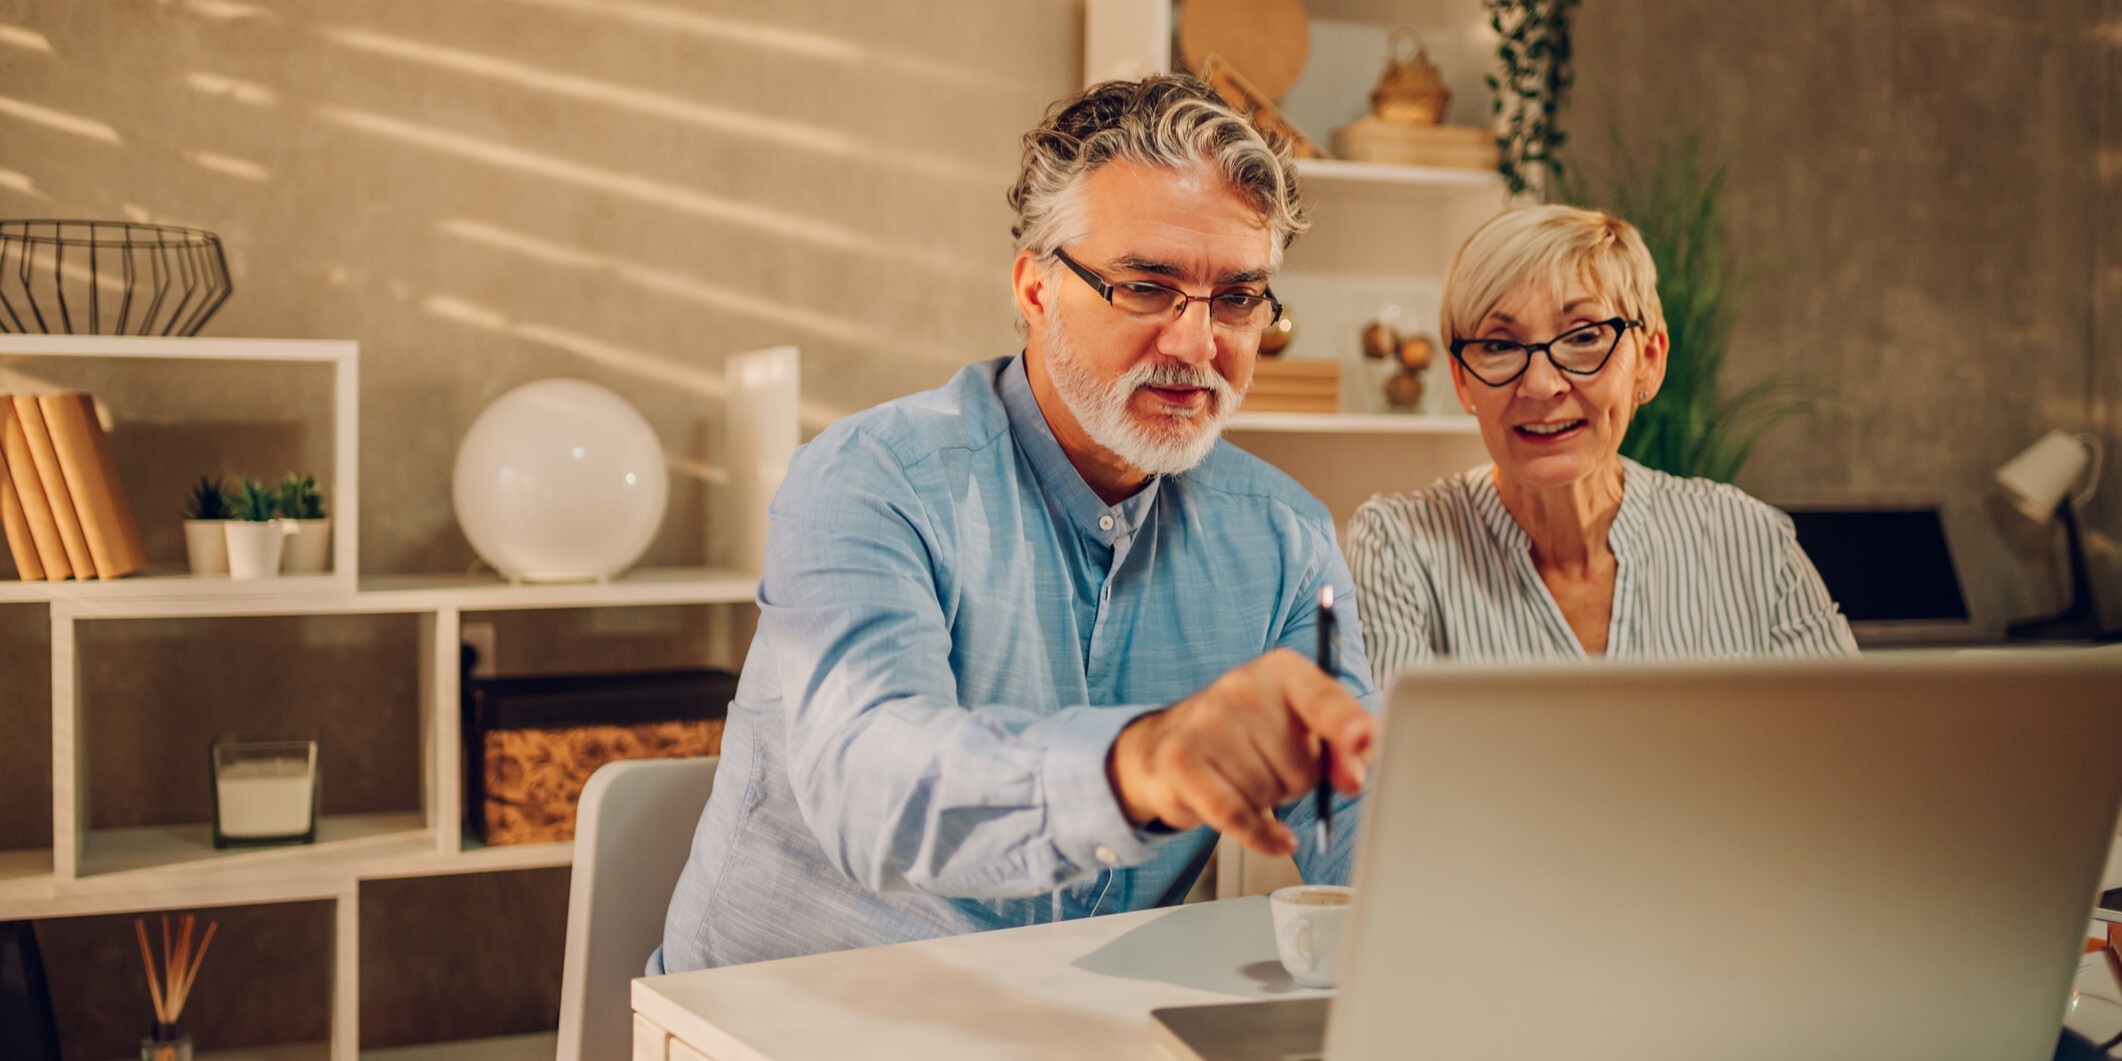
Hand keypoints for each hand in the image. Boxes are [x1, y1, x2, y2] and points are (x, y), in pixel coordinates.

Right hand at [1105, 649, 1374, 857]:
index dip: (1346, 722)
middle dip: (1297, 782)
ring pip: (1268, 793)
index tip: (1364, 738)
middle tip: (1275, 768)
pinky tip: (1273, 837)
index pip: (1322, 699)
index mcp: (1282, 670)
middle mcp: (1241, 686)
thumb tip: (1353, 778)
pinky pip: (1235, 816)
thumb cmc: (1249, 737)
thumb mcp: (1302, 730)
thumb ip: (1342, 748)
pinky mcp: (1179, 760)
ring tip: (1250, 781)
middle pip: (1301, 765)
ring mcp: (1205, 721)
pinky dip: (1260, 835)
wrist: (1166, 745)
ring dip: (1268, 802)